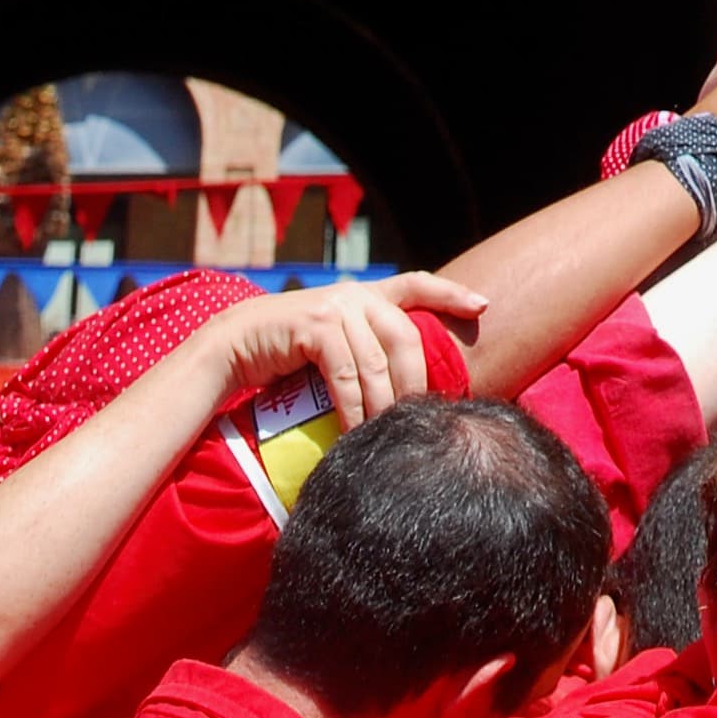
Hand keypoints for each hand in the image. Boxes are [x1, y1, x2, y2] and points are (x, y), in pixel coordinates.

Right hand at [213, 273, 485, 428]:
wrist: (233, 347)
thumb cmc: (287, 354)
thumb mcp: (334, 344)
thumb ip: (365, 349)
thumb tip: (404, 387)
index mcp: (366, 295)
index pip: (416, 283)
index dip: (450, 293)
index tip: (483, 305)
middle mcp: (356, 295)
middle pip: (405, 336)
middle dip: (416, 380)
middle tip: (424, 417)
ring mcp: (335, 307)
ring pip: (376, 361)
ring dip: (385, 404)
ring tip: (391, 434)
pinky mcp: (313, 325)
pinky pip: (345, 373)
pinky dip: (353, 407)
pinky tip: (357, 432)